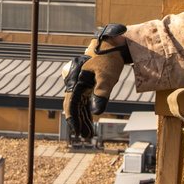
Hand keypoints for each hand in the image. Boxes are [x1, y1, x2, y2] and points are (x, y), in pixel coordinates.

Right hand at [63, 24, 130, 139]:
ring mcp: (82, 84)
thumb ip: (101, 94)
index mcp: (77, 82)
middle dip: (79, 123)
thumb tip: (96, 112)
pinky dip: (87, 110)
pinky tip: (90, 119)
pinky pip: (85, 100)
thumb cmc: (109, 60)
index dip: (74, 121)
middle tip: (85, 137)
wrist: (112, 46)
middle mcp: (76, 84)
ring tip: (88, 133)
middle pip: (74, 107)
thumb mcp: (107, 77)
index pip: (71, 105)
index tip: (78, 133)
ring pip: (79, 105)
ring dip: (83, 118)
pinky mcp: (88, 84)